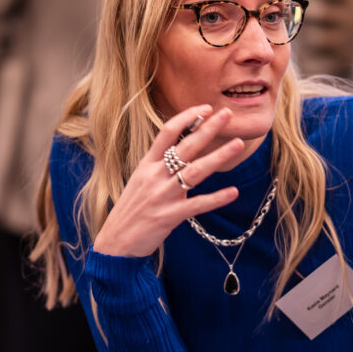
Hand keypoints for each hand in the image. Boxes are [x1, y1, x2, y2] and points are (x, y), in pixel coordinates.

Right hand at [91, 105, 248, 257]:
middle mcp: (154, 176)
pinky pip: (197, 205)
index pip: (167, 132)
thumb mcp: (140, 182)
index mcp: (146, 165)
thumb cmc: (131, 211)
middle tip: (227, 114)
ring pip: (195, 171)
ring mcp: (162, 196)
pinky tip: (233, 192)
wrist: (114, 243)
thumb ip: (160, 167)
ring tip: (238, 144)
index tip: (206, 108)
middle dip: (208, 129)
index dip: (187, 118)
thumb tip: (183, 154)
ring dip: (219, 156)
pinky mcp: (169, 216)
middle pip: (185, 147)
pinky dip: (216, 198)